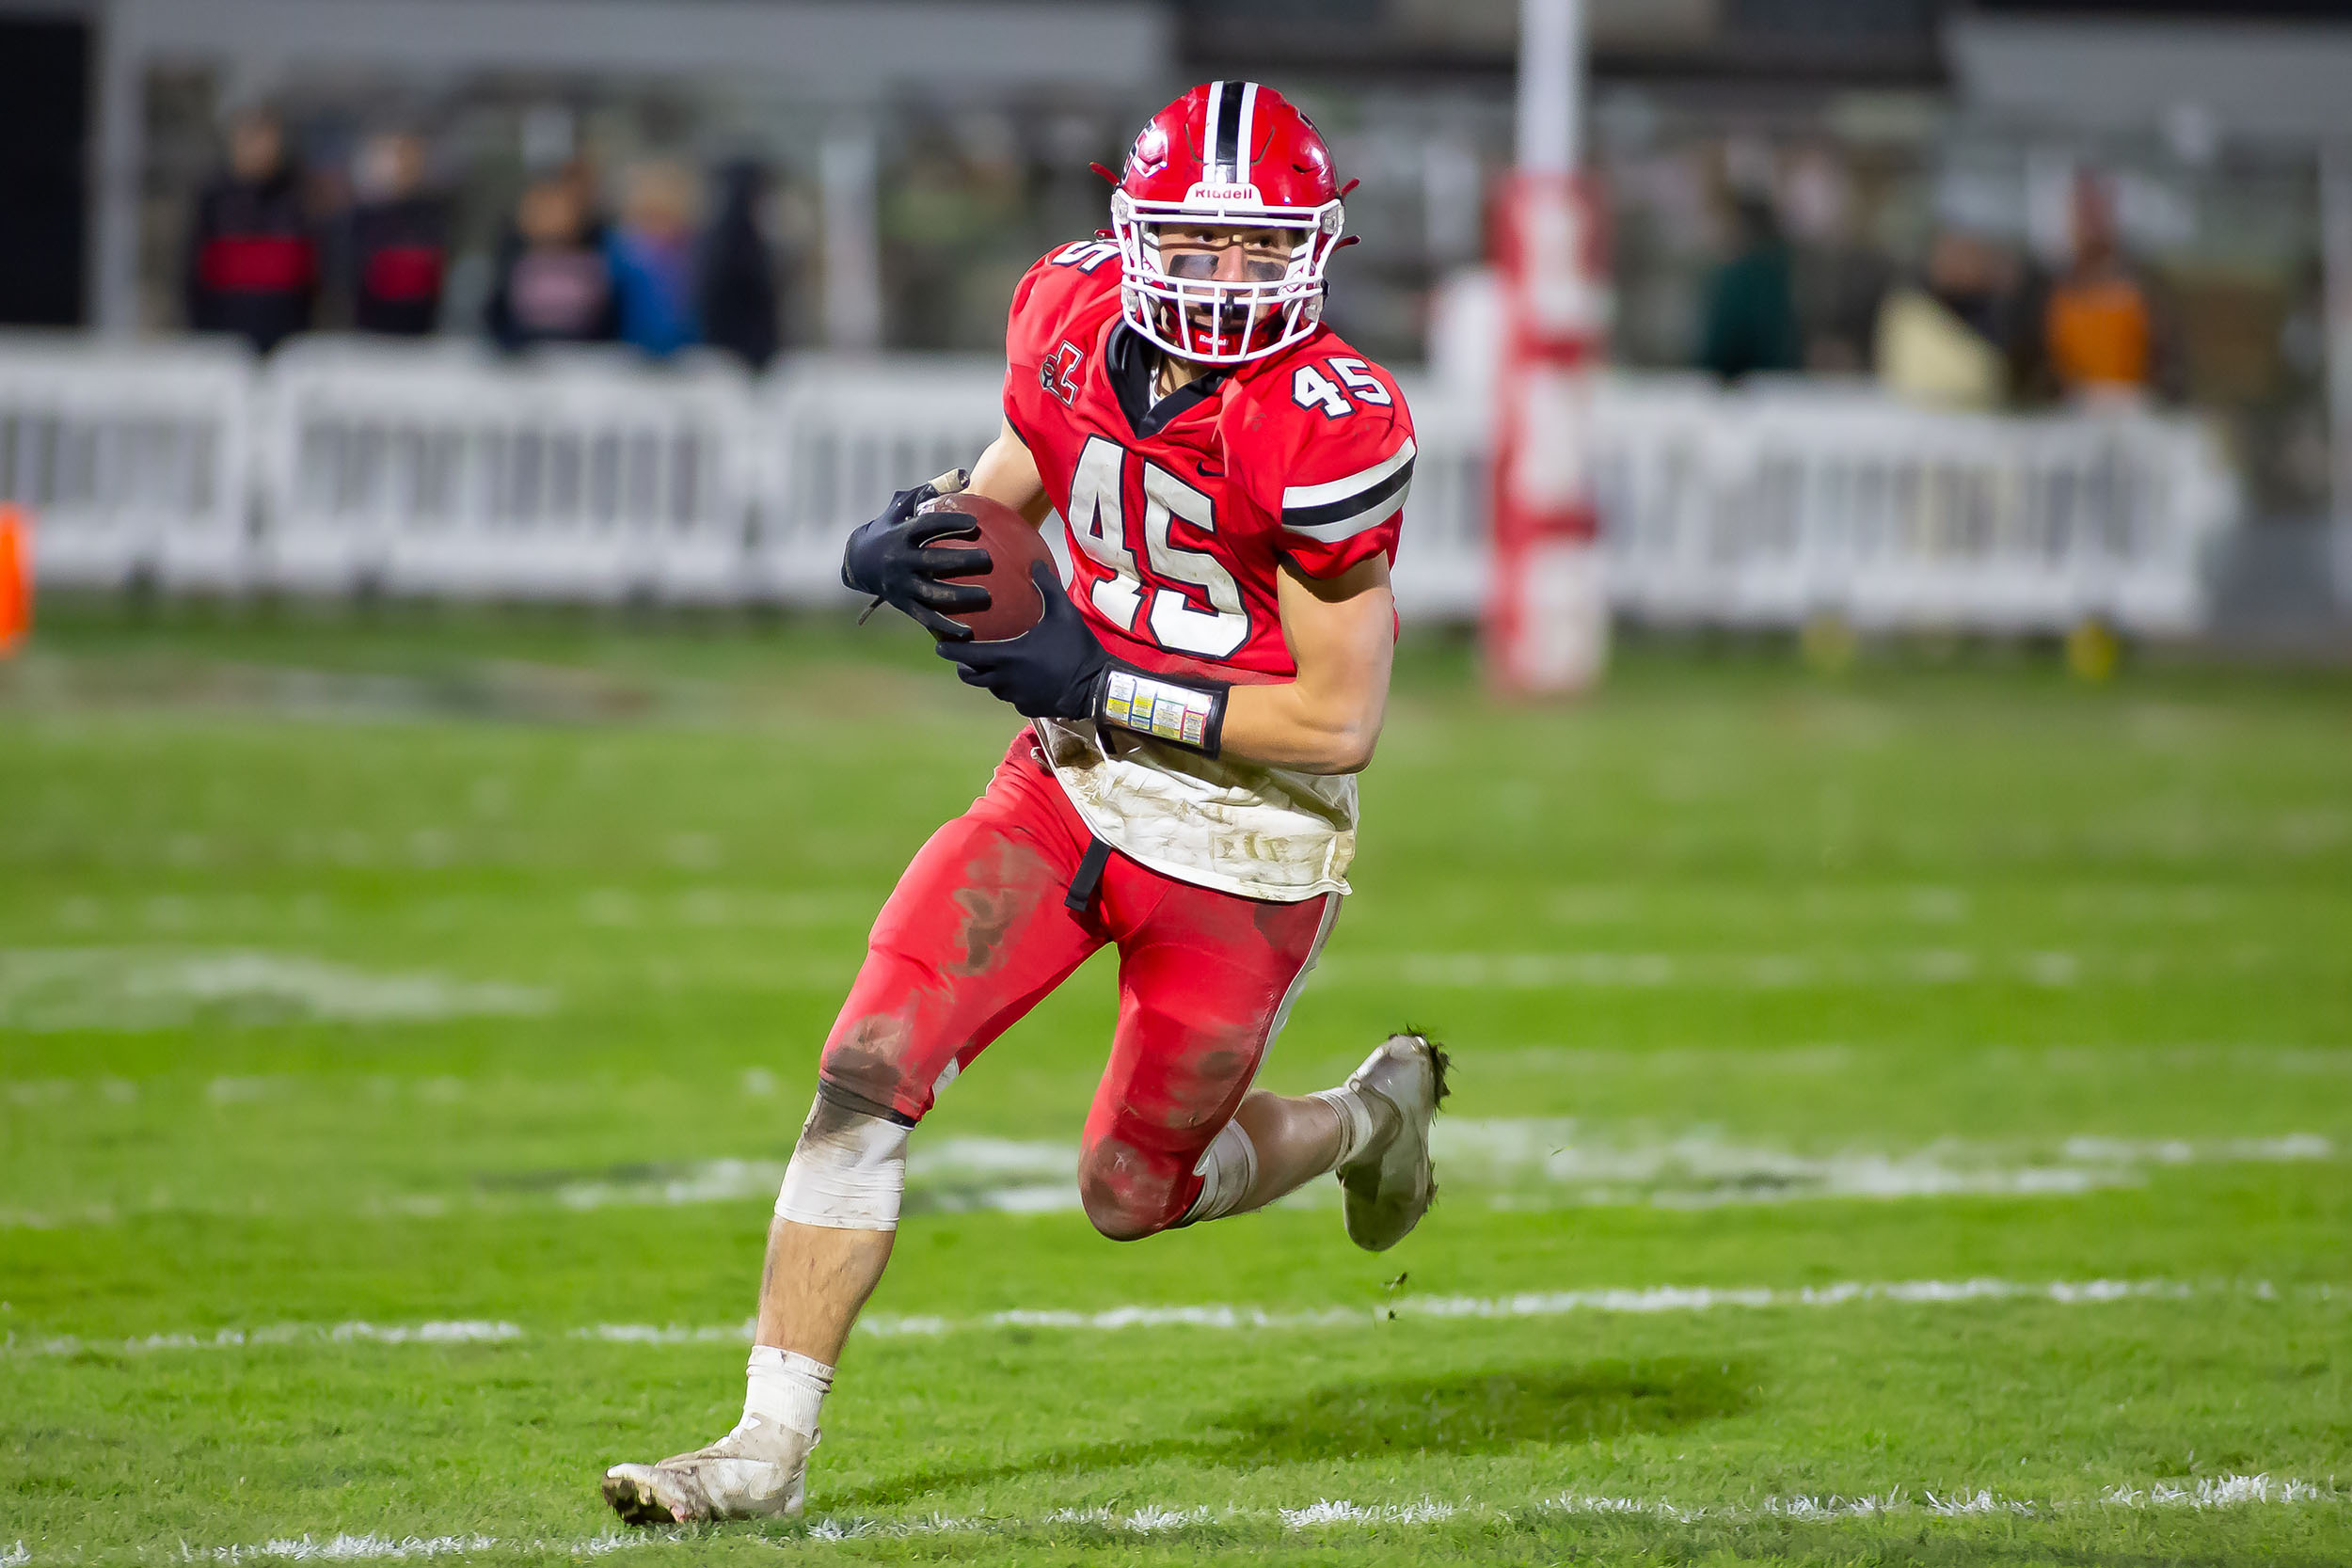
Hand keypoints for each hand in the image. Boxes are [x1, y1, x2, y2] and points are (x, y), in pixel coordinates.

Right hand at [840, 475, 989, 640]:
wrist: (857, 563)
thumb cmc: (890, 529)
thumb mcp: (901, 507)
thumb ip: (930, 491)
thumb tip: (965, 475)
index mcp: (900, 534)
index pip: (927, 525)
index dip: (950, 523)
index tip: (974, 523)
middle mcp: (899, 560)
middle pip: (933, 560)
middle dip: (961, 560)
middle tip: (988, 560)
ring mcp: (901, 585)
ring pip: (933, 592)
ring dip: (960, 596)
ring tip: (987, 597)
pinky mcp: (903, 604)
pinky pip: (927, 617)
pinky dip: (946, 626)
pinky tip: (969, 632)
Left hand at [934, 563, 1109, 718]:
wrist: (1095, 687)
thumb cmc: (1076, 648)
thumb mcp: (1063, 613)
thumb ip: (1046, 587)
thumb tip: (1036, 562)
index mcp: (1008, 656)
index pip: (968, 655)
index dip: (950, 651)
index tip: (939, 646)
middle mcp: (1006, 679)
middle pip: (973, 676)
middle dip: (963, 667)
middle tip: (962, 657)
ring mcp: (1016, 696)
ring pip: (991, 688)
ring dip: (986, 678)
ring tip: (988, 667)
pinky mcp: (1027, 707)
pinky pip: (1011, 698)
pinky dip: (1009, 689)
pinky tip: (1017, 680)